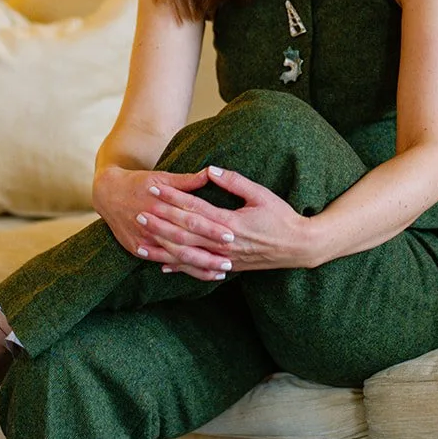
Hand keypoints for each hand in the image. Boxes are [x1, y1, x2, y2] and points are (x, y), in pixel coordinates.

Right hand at [92, 165, 232, 281]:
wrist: (107, 193)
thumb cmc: (139, 183)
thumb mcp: (161, 177)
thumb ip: (186, 180)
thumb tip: (209, 173)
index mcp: (161, 205)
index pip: (190, 219)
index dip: (210, 228)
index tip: (230, 235)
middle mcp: (152, 223)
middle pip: (184, 242)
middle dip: (208, 253)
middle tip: (230, 260)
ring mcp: (143, 239)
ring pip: (175, 256)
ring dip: (198, 266)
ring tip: (220, 272)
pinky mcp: (137, 249)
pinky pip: (161, 261)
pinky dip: (180, 269)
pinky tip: (197, 273)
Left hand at [143, 165, 318, 274]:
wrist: (298, 248)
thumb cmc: (282, 217)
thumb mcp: (261, 194)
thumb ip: (234, 182)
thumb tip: (210, 169)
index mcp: (232, 222)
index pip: (195, 209)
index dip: (173, 198)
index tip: (155, 188)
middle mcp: (225, 243)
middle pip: (186, 233)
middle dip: (161, 223)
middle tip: (139, 213)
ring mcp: (226, 258)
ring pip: (188, 255)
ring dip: (164, 248)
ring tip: (142, 241)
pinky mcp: (228, 267)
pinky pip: (199, 269)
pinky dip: (180, 268)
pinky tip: (163, 266)